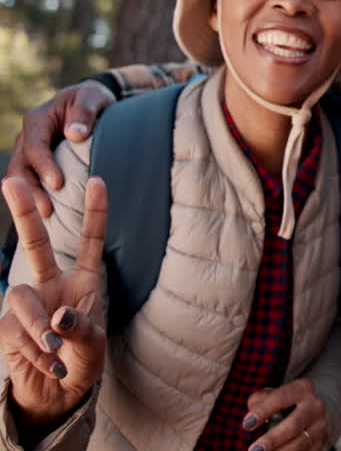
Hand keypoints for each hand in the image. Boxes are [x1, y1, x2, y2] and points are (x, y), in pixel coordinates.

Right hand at [0, 177, 107, 429]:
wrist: (57, 394)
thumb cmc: (83, 361)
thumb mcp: (94, 347)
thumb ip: (81, 330)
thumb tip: (58, 318)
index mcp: (82, 283)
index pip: (89, 242)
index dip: (94, 213)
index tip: (98, 180)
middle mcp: (52, 286)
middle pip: (35, 245)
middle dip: (22, 214)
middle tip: (10, 181)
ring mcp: (27, 305)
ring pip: (22, 299)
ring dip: (39, 326)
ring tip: (55, 350)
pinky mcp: (7, 327)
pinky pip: (16, 331)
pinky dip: (35, 352)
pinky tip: (49, 365)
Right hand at [6, 81, 115, 217]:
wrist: (89, 103)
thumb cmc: (92, 99)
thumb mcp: (92, 97)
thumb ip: (84, 112)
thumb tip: (75, 134)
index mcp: (37, 120)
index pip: (34, 147)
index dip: (44, 166)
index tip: (58, 184)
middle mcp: (27, 137)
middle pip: (21, 166)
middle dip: (31, 189)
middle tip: (48, 210)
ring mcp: (29, 152)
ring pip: (21, 177)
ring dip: (31, 197)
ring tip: (47, 216)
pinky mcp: (37, 164)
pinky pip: (32, 182)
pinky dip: (37, 196)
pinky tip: (51, 214)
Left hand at [242, 379, 328, 450]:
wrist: (312, 410)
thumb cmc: (284, 402)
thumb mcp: (271, 395)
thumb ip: (259, 401)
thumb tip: (251, 418)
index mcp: (302, 389)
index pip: (281, 397)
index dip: (263, 411)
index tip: (247, 424)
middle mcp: (315, 406)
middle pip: (293, 425)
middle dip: (272, 439)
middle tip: (254, 450)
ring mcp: (320, 425)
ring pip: (300, 443)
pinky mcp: (322, 442)